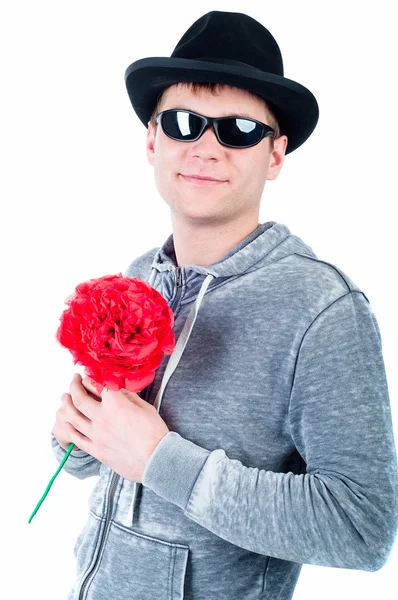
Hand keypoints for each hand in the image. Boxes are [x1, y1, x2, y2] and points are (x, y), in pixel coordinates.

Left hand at [55, 373, 169, 482]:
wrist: (155, 461)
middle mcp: (102, 418)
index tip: (90, 373)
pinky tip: (67, 421)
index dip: (92, 376)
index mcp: (116, 405)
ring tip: (65, 397)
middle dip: (74, 386)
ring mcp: (96, 435)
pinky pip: (75, 437)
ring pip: (73, 417)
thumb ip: (128, 396)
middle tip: (74, 380)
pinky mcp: (95, 449)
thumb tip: (118, 387)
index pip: (97, 384)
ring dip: (67, 404)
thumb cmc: (154, 433)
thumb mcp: (145, 407)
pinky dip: (69, 426)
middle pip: (79, 398)